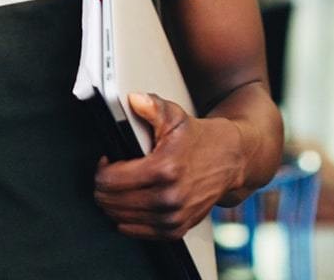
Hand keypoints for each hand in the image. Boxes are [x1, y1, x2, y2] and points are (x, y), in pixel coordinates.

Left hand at [93, 92, 245, 240]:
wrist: (232, 160)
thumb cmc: (200, 138)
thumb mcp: (176, 117)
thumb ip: (153, 107)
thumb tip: (135, 100)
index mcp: (164, 169)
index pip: (111, 180)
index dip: (102, 170)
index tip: (106, 161)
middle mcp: (169, 197)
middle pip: (112, 201)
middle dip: (103, 188)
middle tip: (109, 175)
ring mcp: (174, 216)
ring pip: (121, 219)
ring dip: (112, 205)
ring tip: (117, 189)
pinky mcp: (178, 229)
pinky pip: (140, 233)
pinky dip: (128, 222)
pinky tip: (127, 207)